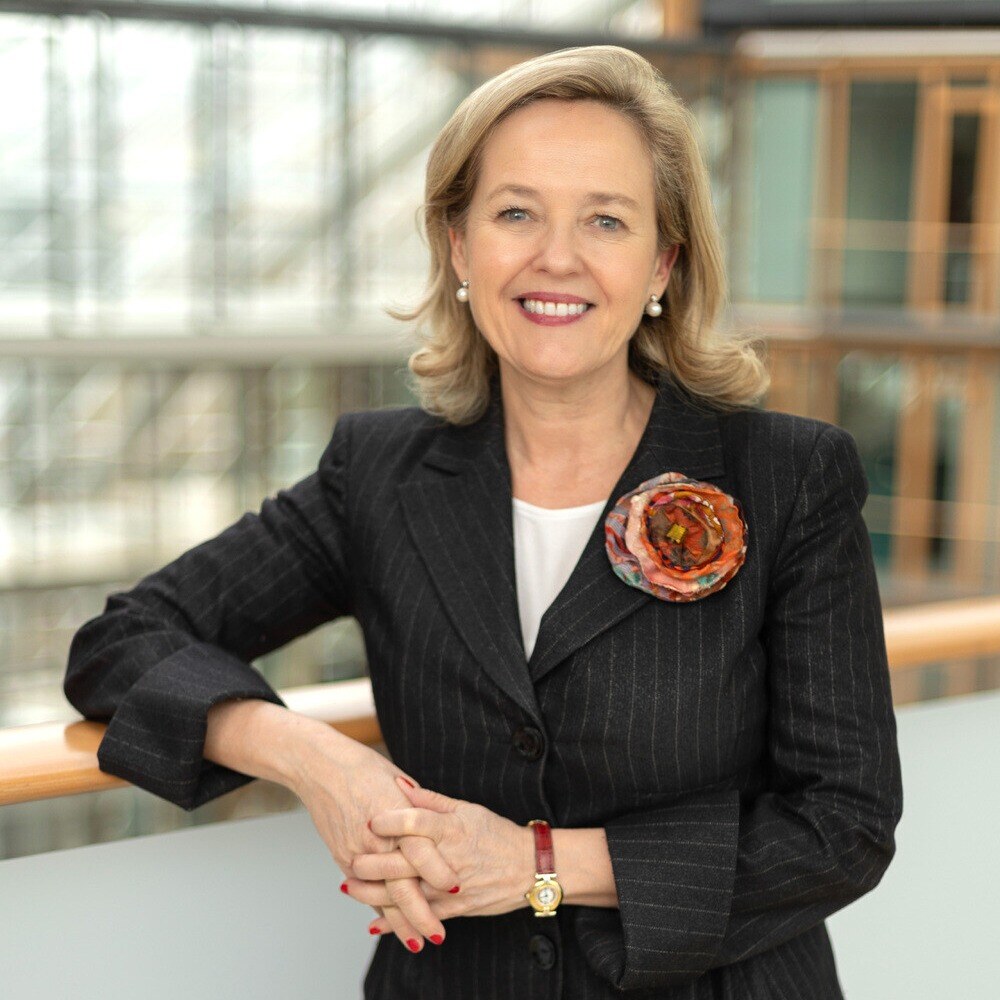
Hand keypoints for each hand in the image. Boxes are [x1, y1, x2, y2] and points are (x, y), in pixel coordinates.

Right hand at [290, 730, 454, 950]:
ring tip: (417, 941)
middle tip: (437, 935)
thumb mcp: (400, 783)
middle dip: (421, 913)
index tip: (456, 888)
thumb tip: (437, 826)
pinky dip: (377, 907)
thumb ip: (419, 809)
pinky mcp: (343, 856)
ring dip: (398, 921)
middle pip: (401, 884)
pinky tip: (390, 925)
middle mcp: (378, 839)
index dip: (439, 873)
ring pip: (381, 895)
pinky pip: (363, 888)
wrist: (321, 768)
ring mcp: (357, 851)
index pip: (422, 853)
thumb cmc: (364, 769)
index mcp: (398, 817)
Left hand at [343, 777, 534, 932]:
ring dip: (374, 894)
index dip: (390, 820)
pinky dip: (396, 923)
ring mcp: (450, 888)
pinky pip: (420, 918)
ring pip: (407, 894)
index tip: (370, 818)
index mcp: (451, 829)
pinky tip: (374, 925)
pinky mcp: (455, 910)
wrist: (528, 867)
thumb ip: (431, 800)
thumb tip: (399, 785)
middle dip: (372, 863)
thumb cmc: (496, 834)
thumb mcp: (467, 810)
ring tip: (349, 888)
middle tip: (350, 858)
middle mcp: (448, 859)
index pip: (416, 822)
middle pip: (404, 862)